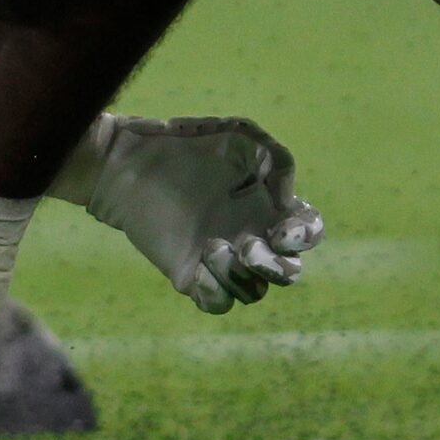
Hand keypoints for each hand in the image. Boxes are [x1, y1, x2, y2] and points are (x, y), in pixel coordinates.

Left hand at [58, 115, 323, 312]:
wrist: (131, 162)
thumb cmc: (187, 144)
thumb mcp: (240, 136)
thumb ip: (277, 162)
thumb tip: (288, 202)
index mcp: (270, 206)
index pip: (308, 232)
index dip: (304, 237)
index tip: (280, 230)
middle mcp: (252, 236)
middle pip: (288, 273)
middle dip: (274, 266)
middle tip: (246, 245)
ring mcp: (223, 259)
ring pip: (253, 291)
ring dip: (240, 276)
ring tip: (212, 247)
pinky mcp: (192, 274)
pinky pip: (217, 302)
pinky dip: (216, 293)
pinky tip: (200, 267)